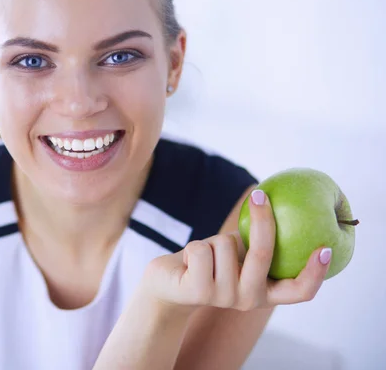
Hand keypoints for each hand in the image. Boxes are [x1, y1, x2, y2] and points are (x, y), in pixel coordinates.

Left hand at [143, 189, 331, 310]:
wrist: (168, 285)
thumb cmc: (209, 264)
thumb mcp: (236, 256)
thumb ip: (256, 243)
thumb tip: (275, 201)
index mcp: (264, 294)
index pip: (299, 291)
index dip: (315, 273)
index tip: (326, 247)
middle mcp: (248, 300)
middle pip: (263, 255)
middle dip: (262, 220)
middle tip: (259, 195)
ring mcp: (223, 298)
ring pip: (225, 246)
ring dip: (212, 241)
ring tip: (205, 255)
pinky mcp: (198, 291)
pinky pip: (202, 249)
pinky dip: (194, 246)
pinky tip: (188, 261)